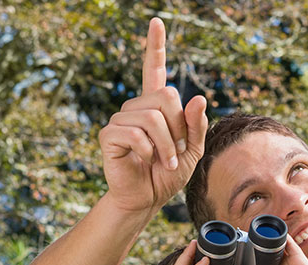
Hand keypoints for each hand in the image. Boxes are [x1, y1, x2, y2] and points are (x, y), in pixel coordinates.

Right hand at [98, 18, 208, 214]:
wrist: (146, 199)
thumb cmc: (167, 175)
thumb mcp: (192, 151)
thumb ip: (197, 126)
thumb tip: (198, 98)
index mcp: (156, 107)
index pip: (155, 70)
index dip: (155, 47)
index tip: (156, 22)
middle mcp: (136, 108)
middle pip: (167, 95)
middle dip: (178, 127)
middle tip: (175, 150)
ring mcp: (120, 119)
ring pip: (153, 117)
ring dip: (166, 144)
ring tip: (164, 161)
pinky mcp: (109, 135)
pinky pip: (135, 132)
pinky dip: (149, 150)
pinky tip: (147, 160)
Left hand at [243, 237, 307, 264]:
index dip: (251, 260)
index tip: (238, 257)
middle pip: (266, 253)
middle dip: (256, 247)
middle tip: (242, 241)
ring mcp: (288, 260)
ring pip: (275, 245)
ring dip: (266, 239)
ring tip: (252, 232)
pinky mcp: (297, 255)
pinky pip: (288, 241)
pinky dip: (280, 235)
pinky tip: (271, 230)